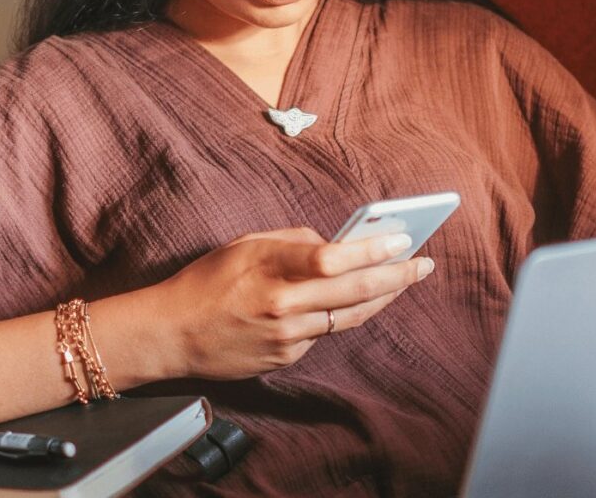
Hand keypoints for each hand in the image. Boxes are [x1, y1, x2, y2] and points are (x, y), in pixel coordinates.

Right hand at [153, 227, 434, 380]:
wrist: (172, 335)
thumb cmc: (206, 282)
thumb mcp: (244, 245)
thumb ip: (293, 242)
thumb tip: (335, 244)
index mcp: (270, 268)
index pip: (335, 258)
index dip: (375, 250)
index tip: (402, 238)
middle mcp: (283, 305)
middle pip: (355, 291)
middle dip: (397, 276)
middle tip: (423, 264)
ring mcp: (287, 336)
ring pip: (349, 316)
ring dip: (380, 298)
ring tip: (402, 281)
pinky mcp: (286, 357)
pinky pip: (324, 333)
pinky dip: (340, 315)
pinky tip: (351, 302)